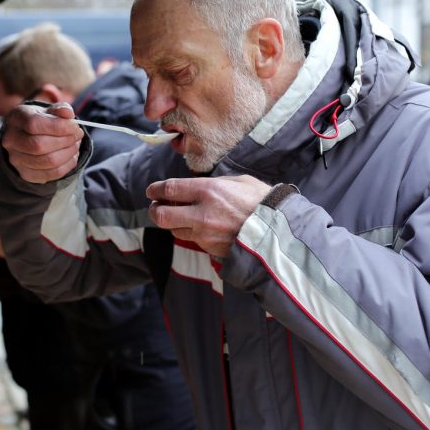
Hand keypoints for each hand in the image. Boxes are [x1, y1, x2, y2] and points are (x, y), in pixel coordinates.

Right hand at [1, 103, 83, 183]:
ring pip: (47, 161)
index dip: (58, 126)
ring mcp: (16, 159)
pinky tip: (71, 156)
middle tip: (78, 135)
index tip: (75, 126)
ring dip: (68, 153)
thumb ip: (60, 109)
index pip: (34, 124)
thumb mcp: (50, 110)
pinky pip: (51, 174)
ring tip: (75, 145)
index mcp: (16, 118)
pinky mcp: (26, 174)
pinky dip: (67, 165)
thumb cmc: (42, 121)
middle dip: (65, 141)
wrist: (28, 137)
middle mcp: (11, 140)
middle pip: (39, 145)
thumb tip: (68, 114)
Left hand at [146, 175, 270, 256]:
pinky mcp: (209, 247)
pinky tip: (198, 227)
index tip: (151, 191)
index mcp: (208, 190)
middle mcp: (202, 212)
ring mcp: (204, 233)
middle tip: (155, 207)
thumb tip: (195, 187)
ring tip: (179, 217)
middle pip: (161, 215)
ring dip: (172, 223)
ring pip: (173, 229)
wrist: (278, 232)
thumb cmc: (262, 202)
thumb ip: (214, 184)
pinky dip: (189, 233)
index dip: (155, 190)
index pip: (169, 189)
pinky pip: (191, 239)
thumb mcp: (238, 182)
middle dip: (154, 210)